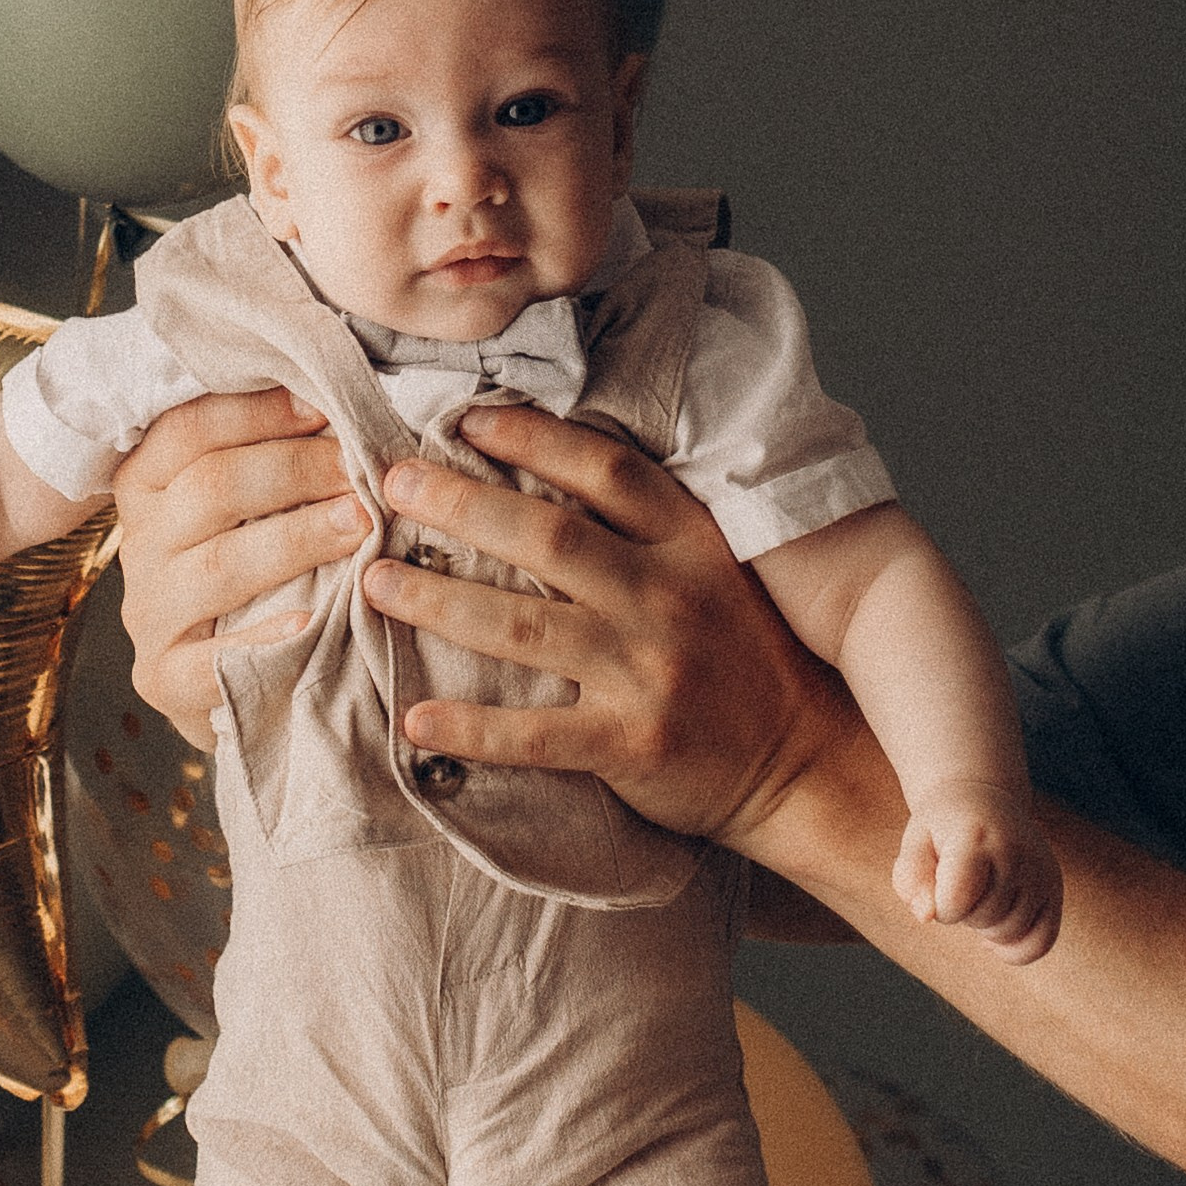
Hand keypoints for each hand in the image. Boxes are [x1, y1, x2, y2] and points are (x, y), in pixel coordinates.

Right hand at [110, 388, 367, 746]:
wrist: (240, 687)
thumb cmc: (260, 576)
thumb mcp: (253, 509)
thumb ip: (275, 458)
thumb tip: (344, 402)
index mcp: (147, 485)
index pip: (188, 430)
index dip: (258, 413)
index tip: (325, 406)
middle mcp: (139, 544)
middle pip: (209, 489)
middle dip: (294, 470)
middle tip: (360, 468)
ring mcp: (149, 613)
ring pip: (219, 565)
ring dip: (297, 539)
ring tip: (361, 524)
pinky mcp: (164, 679)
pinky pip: (212, 659)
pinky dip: (264, 637)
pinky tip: (312, 621)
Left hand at [359, 406, 857, 846]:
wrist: (810, 765)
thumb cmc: (750, 659)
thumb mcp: (719, 571)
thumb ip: (648, 527)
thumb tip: (546, 475)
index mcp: (693, 544)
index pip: (606, 470)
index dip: (533, 438)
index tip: (466, 419)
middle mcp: (670, 598)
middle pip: (548, 536)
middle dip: (460, 504)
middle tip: (391, 484)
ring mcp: (650, 672)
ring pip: (523, 626)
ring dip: (439, 601)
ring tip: (375, 582)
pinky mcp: (632, 744)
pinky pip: (533, 734)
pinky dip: (470, 727)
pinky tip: (414, 720)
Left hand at [896, 785, 1064, 962]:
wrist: (984, 798)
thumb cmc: (943, 827)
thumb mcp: (915, 843)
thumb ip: (911, 880)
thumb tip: (926, 916)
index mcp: (976, 838)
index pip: (954, 904)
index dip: (937, 906)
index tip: (935, 885)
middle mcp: (1016, 853)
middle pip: (983, 919)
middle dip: (962, 912)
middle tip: (960, 884)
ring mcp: (1040, 871)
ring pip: (1010, 933)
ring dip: (985, 926)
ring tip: (978, 895)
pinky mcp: (1054, 887)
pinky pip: (1042, 942)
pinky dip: (1016, 950)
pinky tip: (994, 936)